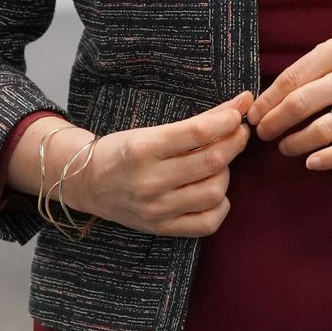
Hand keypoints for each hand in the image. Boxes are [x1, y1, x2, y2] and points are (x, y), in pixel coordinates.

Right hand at [81, 91, 255, 237]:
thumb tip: (242, 101)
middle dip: (234, 143)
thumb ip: (200, 120)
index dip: (225, 121)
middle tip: (238, 133)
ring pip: (214, 192)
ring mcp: (157, 209)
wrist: (89, 184)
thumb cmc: (123, 151)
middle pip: (211, 162)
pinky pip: (207, 223)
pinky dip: (219, 204)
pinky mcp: (163, 229)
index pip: (196, 133)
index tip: (237, 113)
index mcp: (143, 149)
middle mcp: (150, 181)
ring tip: (218, 163)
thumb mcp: (153, 130)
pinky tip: (212, 190)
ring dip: (226, 173)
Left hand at [246, 34, 331, 171]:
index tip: (253, 116)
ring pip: (322, 128)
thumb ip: (313, 69)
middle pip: (300, 103)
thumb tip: (268, 97)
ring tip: (286, 148)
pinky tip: (313, 163)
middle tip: (263, 135)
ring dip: (296, 143)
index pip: (291, 78)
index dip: (267, 101)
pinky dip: (328, 159)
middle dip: (274, 123)